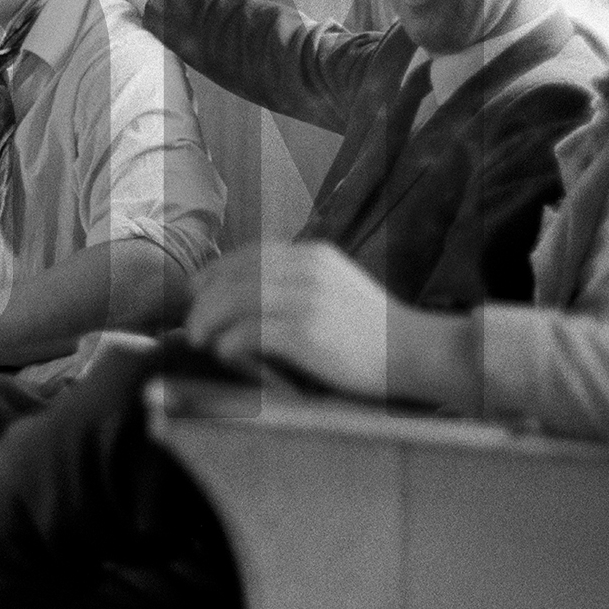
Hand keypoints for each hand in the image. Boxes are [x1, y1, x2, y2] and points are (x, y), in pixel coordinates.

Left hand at [185, 243, 393, 401]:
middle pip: (236, 276)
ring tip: (200, 340)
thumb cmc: (375, 329)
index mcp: (315, 255)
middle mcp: (309, 270)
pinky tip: (226, 354)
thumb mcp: (338, 286)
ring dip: (209, 321)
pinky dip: (231, 342)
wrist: (417, 351)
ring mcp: (308, 300)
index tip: (196, 291)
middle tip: (191, 324)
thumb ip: (302, 282)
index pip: (251, 254)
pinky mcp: (308, 334)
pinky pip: (251, 332)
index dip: (216, 271)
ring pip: (237, 301)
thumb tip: (252, 295)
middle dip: (205, 300)